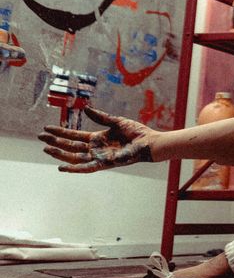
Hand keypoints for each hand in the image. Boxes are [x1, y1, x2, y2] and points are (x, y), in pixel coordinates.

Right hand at [39, 107, 158, 172]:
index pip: (74, 136)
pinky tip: (61, 167)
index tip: (47, 129)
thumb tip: (87, 109)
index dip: (60, 132)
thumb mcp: (116, 122)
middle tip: (41, 138)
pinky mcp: (105, 163)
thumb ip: (101, 117)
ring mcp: (99, 156)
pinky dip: (74, 168)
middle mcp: (96, 148)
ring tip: (46, 149)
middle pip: (70, 146)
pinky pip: (87, 167)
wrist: (149, 142)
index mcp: (97, 138)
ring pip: (75, 157)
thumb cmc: (136, 132)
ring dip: (60, 154)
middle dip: (55, 142)